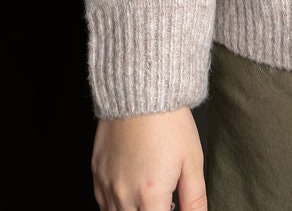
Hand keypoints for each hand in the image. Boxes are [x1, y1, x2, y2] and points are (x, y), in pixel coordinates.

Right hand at [91, 106, 205, 210]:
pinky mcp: (96, 173)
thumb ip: (195, 198)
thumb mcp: (192, 160)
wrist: (142, 92)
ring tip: (150, 192)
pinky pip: (102, 202)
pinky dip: (116, 204)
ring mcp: (106, 186)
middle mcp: (124, 195)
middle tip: (164, 201)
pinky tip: (132, 188)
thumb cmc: (169, 123)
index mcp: (150, 196)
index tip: (171, 205)